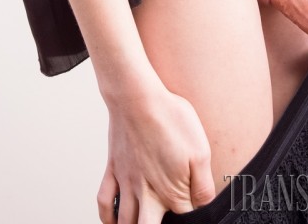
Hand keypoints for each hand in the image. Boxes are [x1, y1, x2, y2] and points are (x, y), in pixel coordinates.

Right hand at [96, 82, 215, 223]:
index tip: (191, 207)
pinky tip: (112, 220)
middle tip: (161, 220)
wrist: (137, 96)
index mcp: (170, 192)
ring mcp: (127, 181)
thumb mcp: (200, 151)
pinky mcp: (113, 167)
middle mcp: (146, 192)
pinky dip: (106, 216)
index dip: (191, 216)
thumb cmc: (168, 118)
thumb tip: (203, 203)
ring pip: (125, 220)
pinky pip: (104, 199)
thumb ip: (203, 185)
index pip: (183, 219)